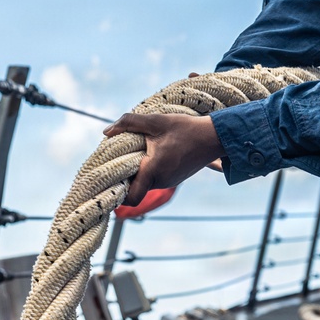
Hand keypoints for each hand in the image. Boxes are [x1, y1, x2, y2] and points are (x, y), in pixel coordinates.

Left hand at [104, 112, 223, 206]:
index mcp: (153, 171)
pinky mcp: (174, 177)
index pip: (131, 197)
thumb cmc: (185, 129)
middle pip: (134, 187)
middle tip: (120, 155)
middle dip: (125, 174)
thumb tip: (106, 131)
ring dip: (138, 169)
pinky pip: (155, 177)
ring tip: (140, 149)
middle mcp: (160, 181)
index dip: (118, 194)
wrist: (213, 137)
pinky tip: (153, 151)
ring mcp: (168, 181)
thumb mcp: (155, 121)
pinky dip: (149, 168)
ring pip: (145, 181)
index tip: (110, 180)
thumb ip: (129, 123)